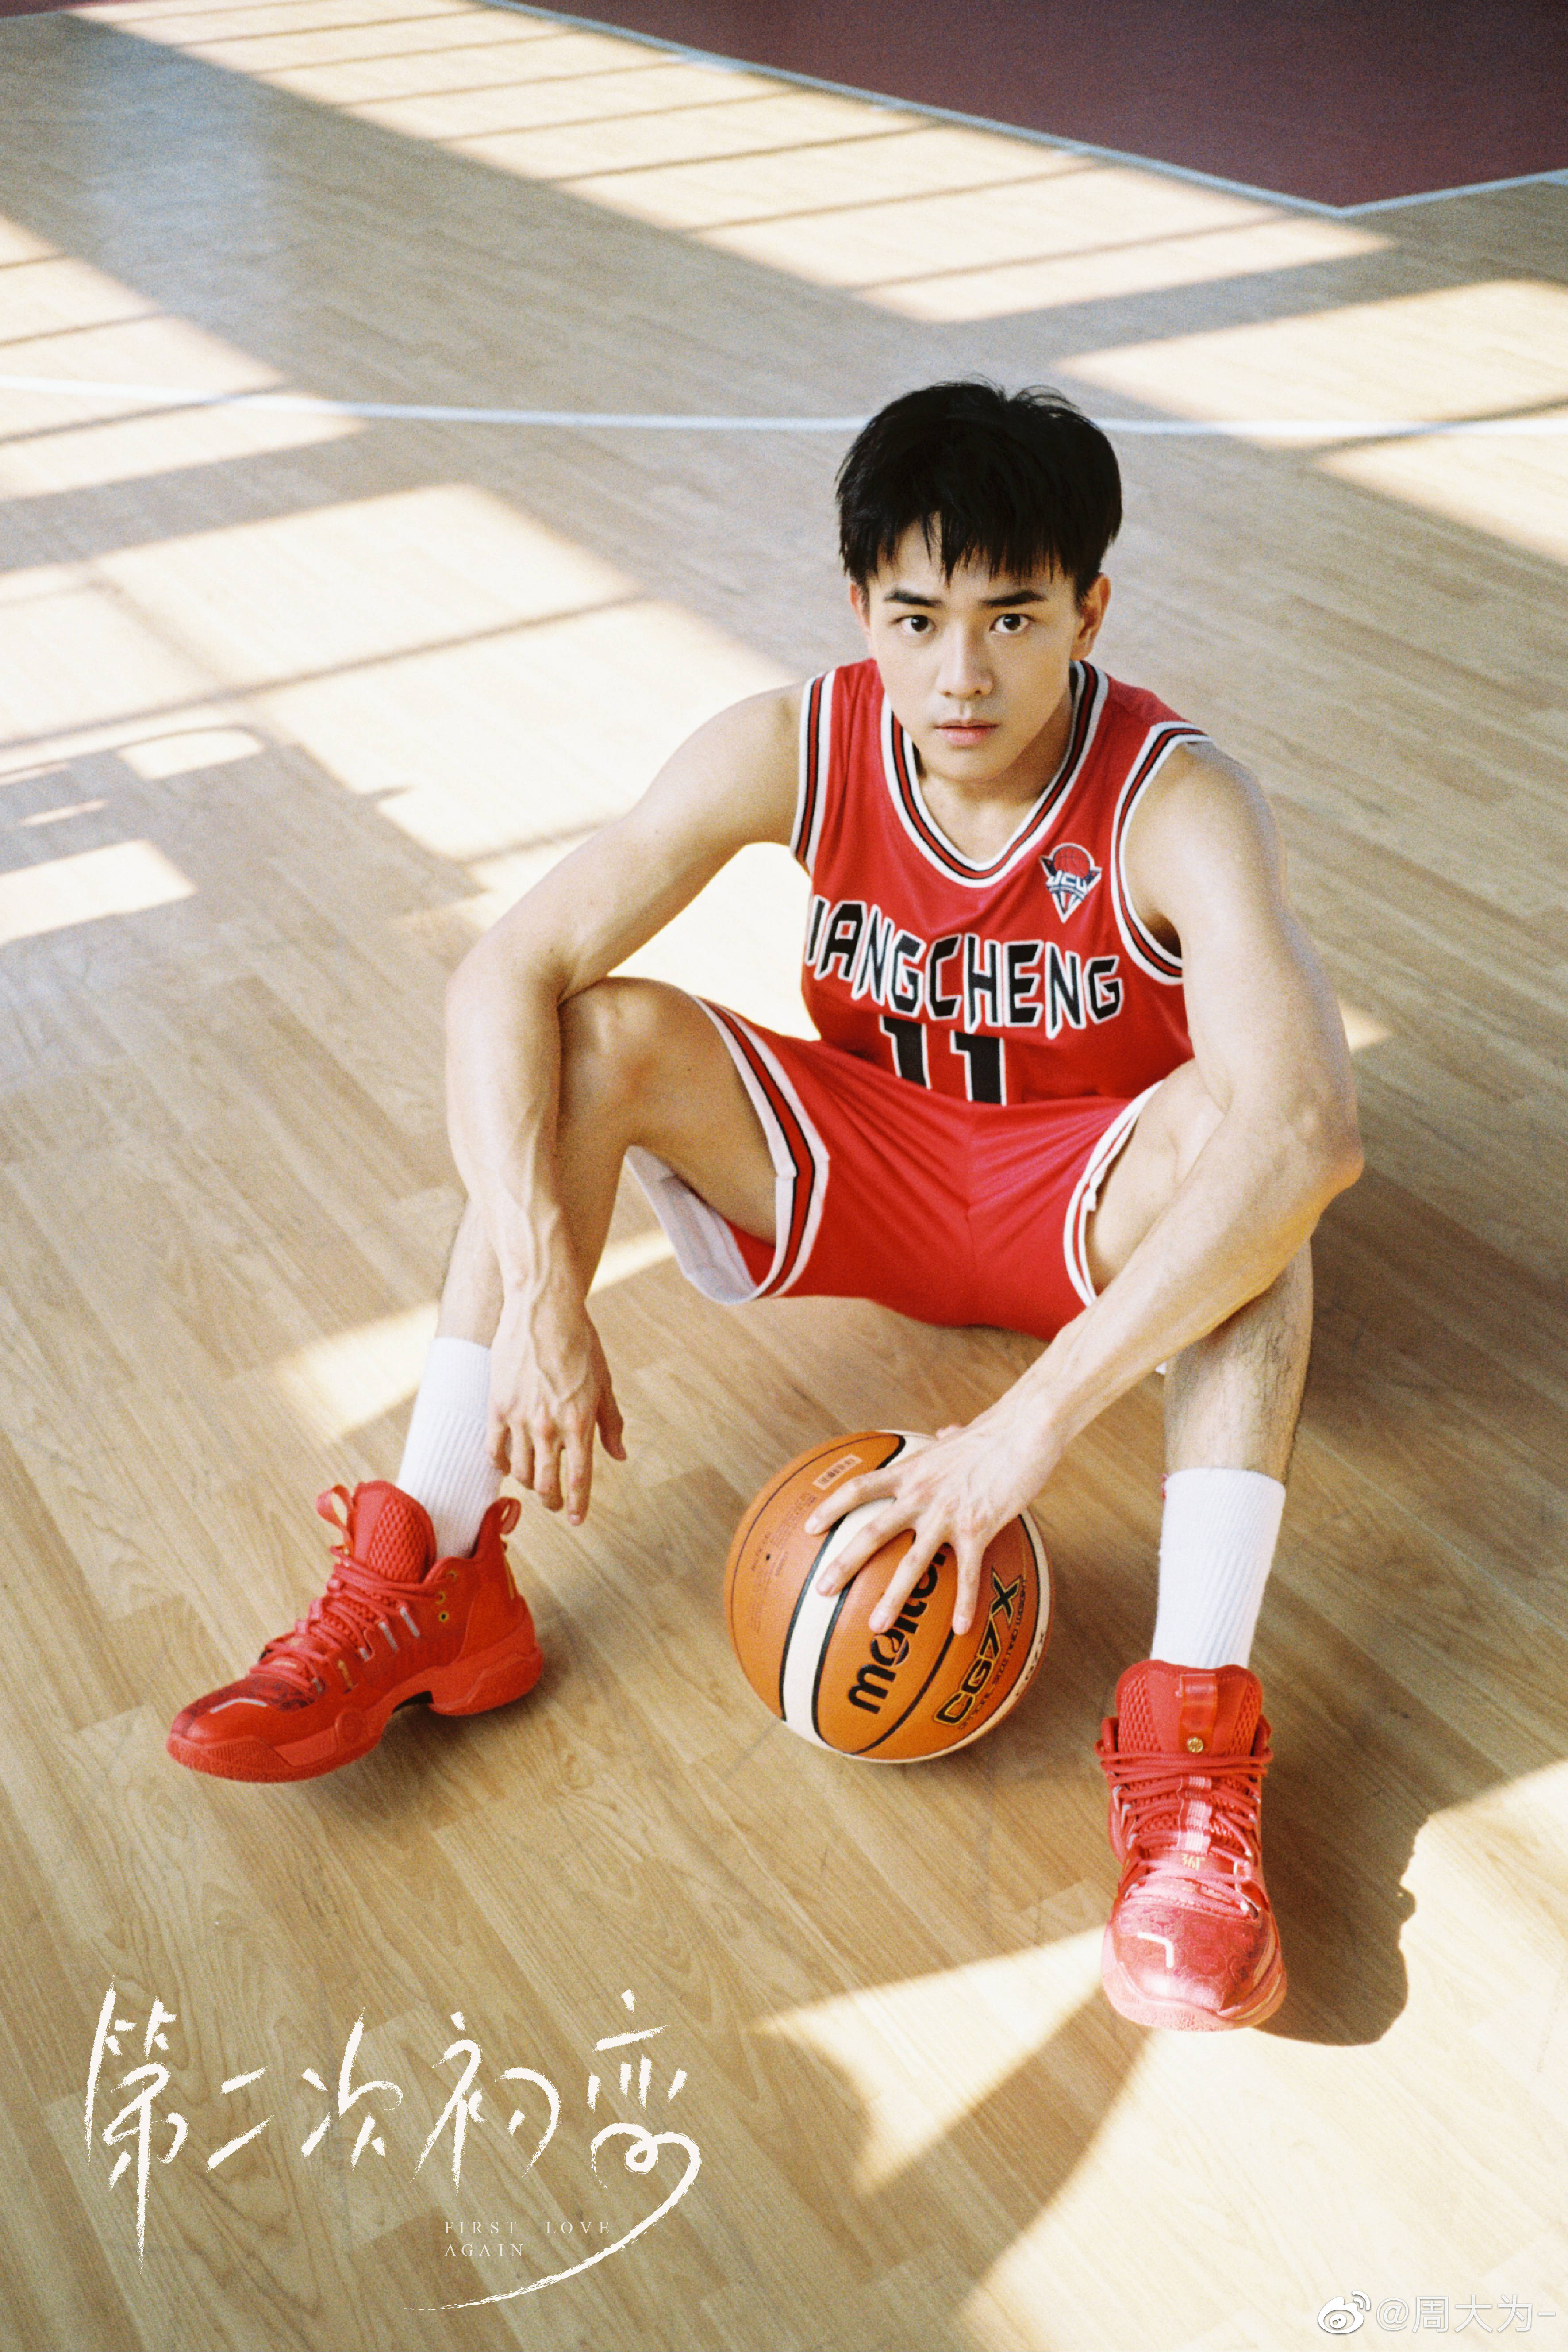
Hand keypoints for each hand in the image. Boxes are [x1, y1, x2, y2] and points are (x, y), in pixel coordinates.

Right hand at [486, 1275, 625, 1524]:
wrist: (543, 1309)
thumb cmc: (580, 1342)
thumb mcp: (604, 1383)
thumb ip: (610, 1423)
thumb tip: (619, 1455)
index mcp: (580, 1421)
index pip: (579, 1478)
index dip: (578, 1504)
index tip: (577, 1520)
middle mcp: (549, 1426)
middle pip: (546, 1483)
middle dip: (553, 1501)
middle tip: (556, 1506)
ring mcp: (519, 1418)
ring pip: (520, 1470)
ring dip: (529, 1484)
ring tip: (536, 1485)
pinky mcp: (497, 1406)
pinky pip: (494, 1449)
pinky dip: (502, 1464)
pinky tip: (509, 1466)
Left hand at [802, 1412, 1053, 1634]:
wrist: (1024, 1428)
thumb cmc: (995, 1431)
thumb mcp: (960, 1436)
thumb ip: (946, 1440)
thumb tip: (946, 1432)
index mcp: (911, 1471)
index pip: (859, 1488)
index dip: (831, 1508)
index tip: (808, 1529)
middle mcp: (920, 1494)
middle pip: (871, 1532)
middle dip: (843, 1564)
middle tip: (821, 1590)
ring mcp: (947, 1513)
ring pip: (912, 1562)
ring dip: (892, 1598)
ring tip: (875, 1626)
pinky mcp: (977, 1527)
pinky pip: (966, 1573)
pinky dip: (964, 1603)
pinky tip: (961, 1630)